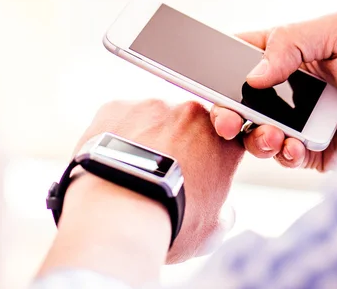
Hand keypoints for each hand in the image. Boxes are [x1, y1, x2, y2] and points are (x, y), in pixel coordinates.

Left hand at [72, 100, 244, 263]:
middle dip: (178, 145)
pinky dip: (116, 135)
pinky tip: (110, 162)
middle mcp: (191, 114)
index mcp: (222, 142)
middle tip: (161, 177)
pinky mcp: (116, 106)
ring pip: (151, 119)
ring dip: (146, 138)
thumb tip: (222, 212)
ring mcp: (152, 106)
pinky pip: (119, 117)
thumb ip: (222, 213)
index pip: (226, 139)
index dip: (212, 158)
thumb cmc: (166, 223)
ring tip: (131, 172)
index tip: (199, 176)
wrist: (118, 213)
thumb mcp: (210, 230)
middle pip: (187, 125)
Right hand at [211, 13, 336, 170]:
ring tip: (271, 135)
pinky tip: (293, 147)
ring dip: (252, 135)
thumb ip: (292, 41)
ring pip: (251, 131)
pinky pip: (278, 155)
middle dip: (224, 110)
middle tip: (226, 118)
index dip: (216, 66)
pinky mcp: (305, 150)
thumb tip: (253, 75)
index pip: (239, 56)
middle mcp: (285, 88)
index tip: (200, 76)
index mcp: (287, 54)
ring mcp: (293, 121)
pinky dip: (279, 153)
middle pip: (237, 100)